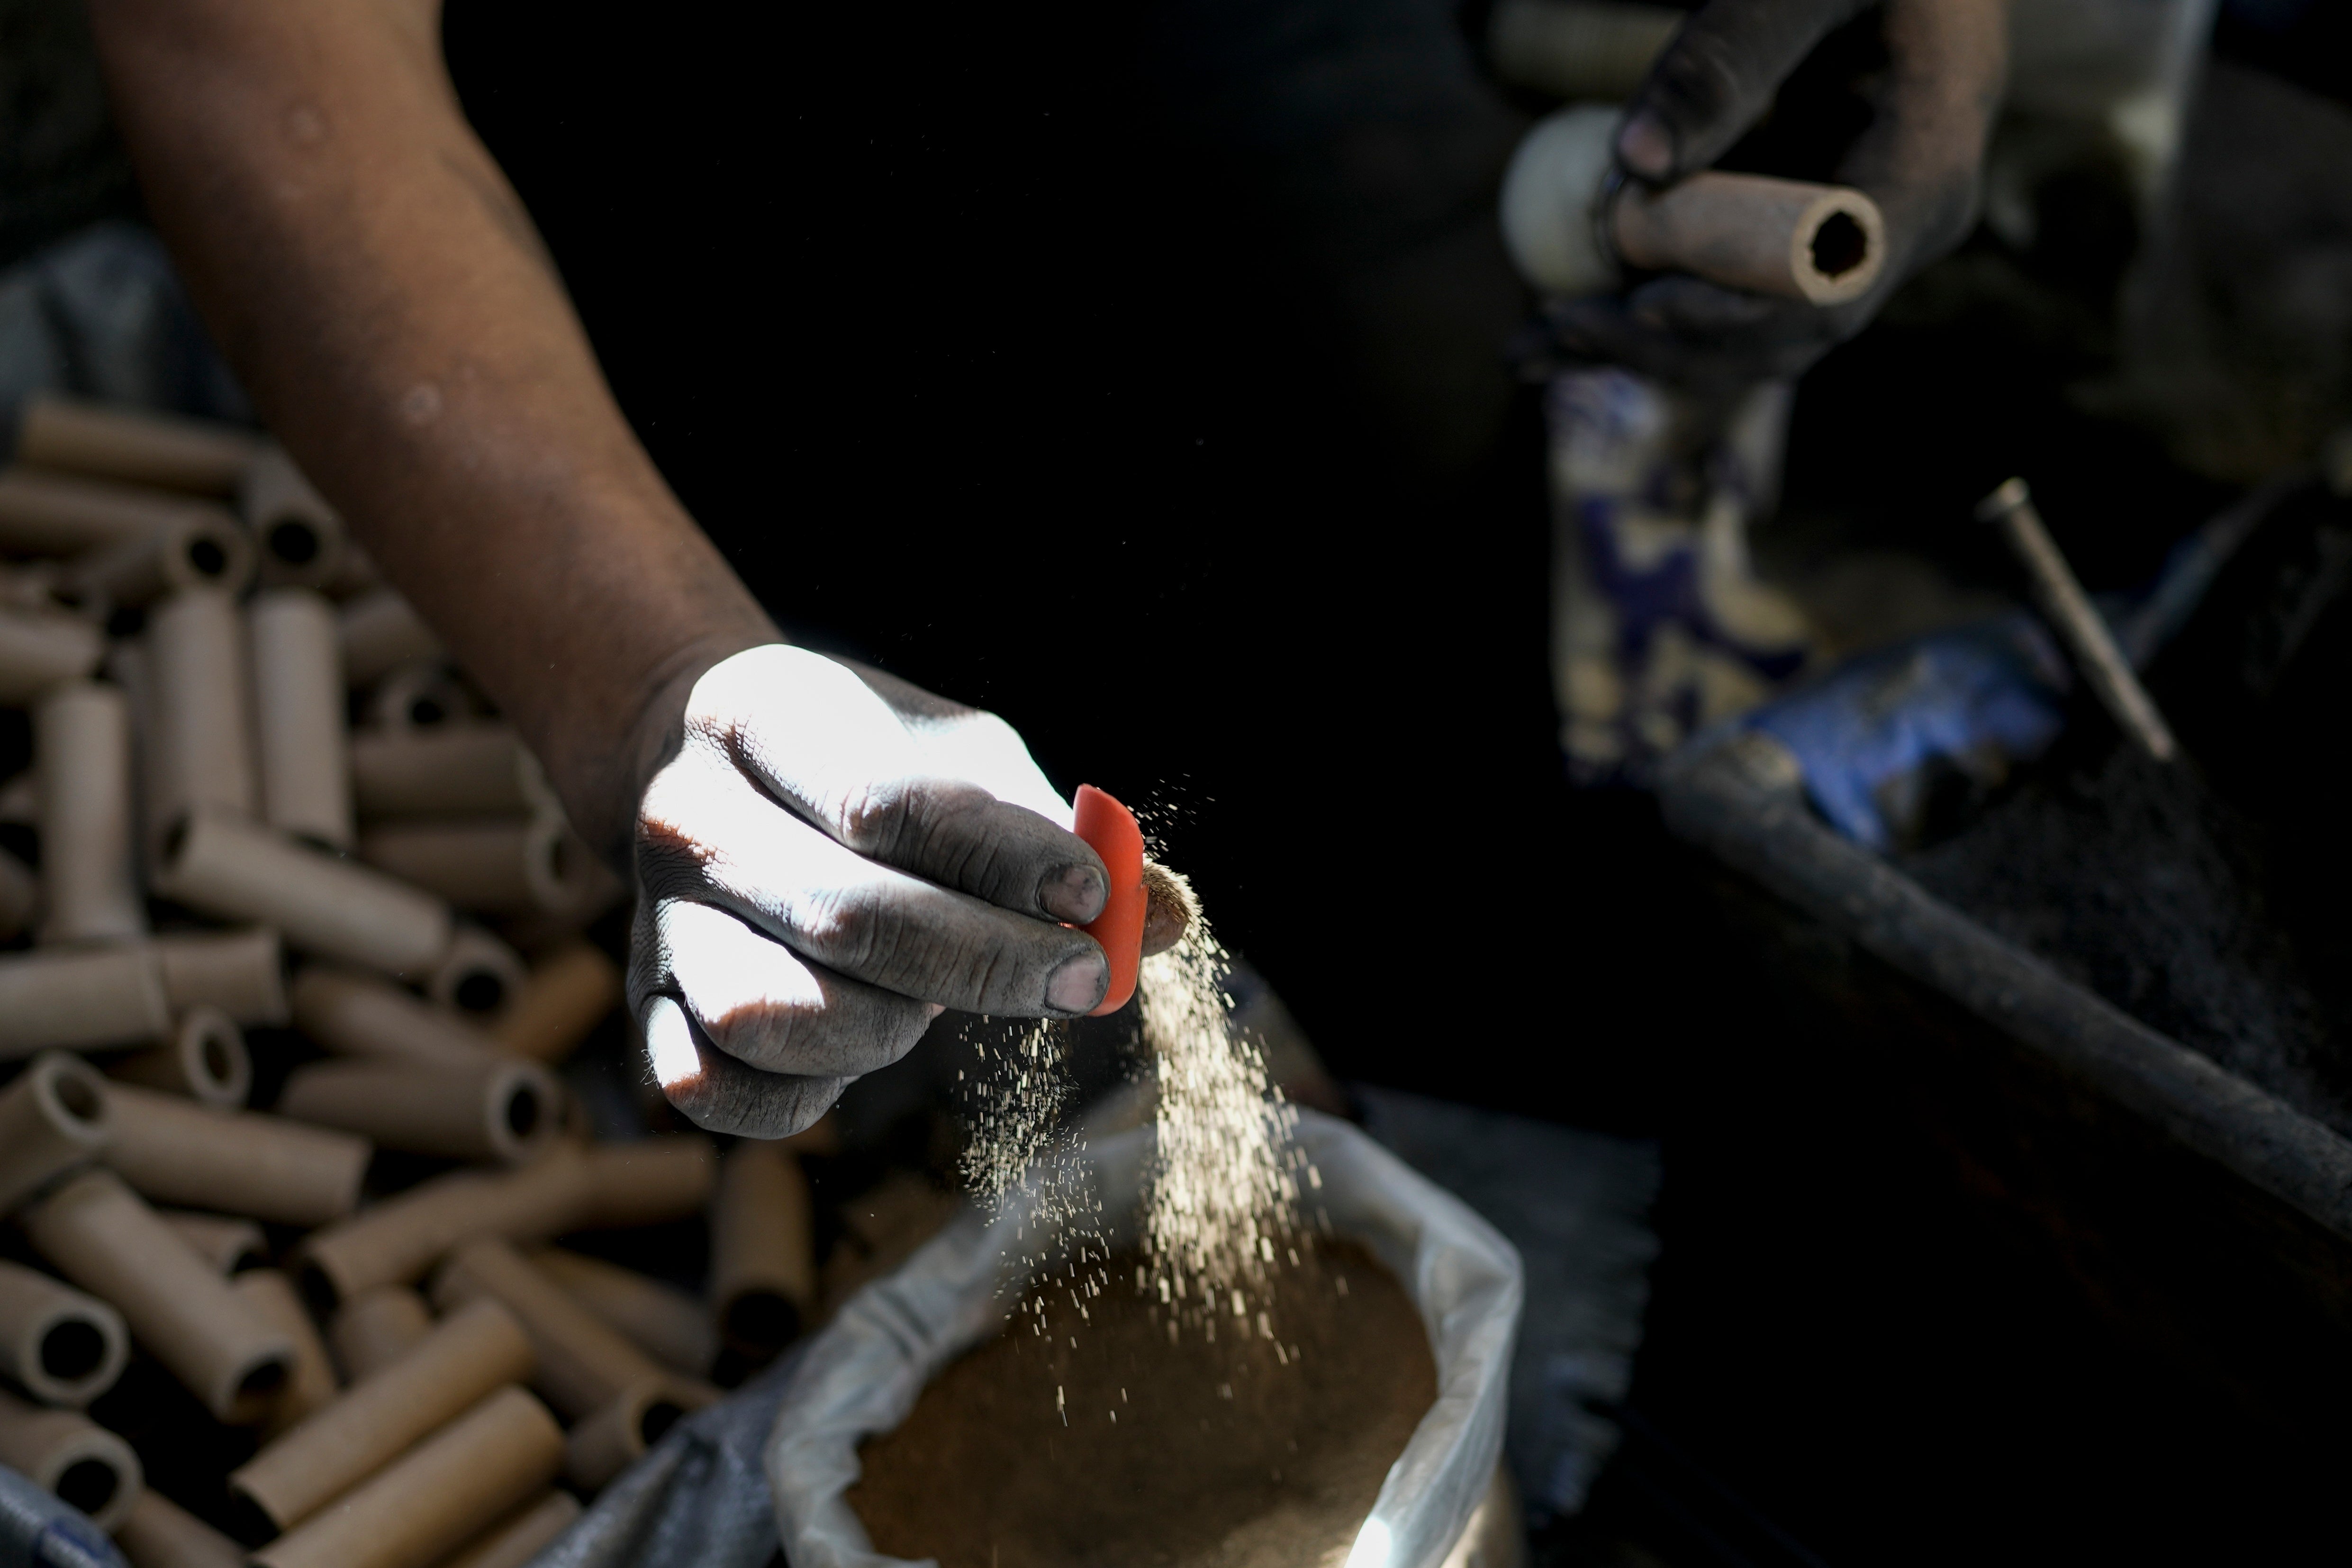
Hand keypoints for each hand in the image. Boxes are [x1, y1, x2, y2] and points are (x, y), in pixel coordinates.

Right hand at [627, 645, 1119, 1136]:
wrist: (709, 767)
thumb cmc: (868, 762)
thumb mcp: (960, 756)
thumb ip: (1057, 830)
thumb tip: (1169, 914)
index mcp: (758, 717)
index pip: (886, 806)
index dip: (1005, 862)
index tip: (1094, 897)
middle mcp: (688, 820)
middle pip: (846, 918)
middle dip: (988, 961)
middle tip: (1081, 979)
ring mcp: (657, 923)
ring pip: (771, 1014)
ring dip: (887, 1025)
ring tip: (937, 1004)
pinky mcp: (649, 1013)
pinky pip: (717, 1092)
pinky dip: (804, 1094)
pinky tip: (865, 1046)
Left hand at [1548, 0, 2006, 389]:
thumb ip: (1728, 57)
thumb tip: (1635, 163)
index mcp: (1923, 168)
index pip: (1831, 283)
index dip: (1734, 310)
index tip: (1640, 305)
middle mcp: (1899, 231)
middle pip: (1783, 332)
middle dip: (1663, 341)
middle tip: (1551, 328)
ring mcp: (1857, 249)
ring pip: (1749, 336)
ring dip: (1639, 344)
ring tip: (1531, 344)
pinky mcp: (1808, 246)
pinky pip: (1729, 302)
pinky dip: (1645, 317)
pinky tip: (1559, 332)